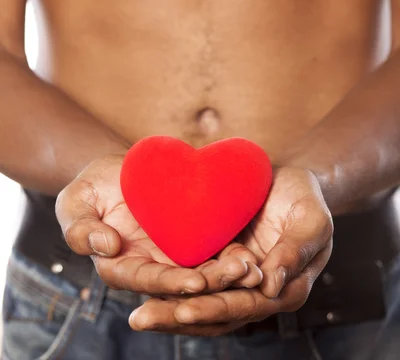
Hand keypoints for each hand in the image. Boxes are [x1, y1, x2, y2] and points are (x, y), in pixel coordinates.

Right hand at [56, 155, 262, 297]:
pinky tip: (253, 253)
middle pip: (182, 283)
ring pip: (203, 271)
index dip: (170, 282)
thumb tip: (106, 247)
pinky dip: (232, 255)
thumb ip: (80, 228)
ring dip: (228, 274)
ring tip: (252, 267)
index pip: (146, 280)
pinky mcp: (192, 238)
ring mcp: (173, 255)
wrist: (119, 169)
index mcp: (121, 265)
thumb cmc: (92, 186)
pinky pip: (213, 250)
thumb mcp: (75, 202)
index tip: (195, 282)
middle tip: (239, 274)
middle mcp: (151, 266)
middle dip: (211, 282)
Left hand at [129, 166, 332, 334]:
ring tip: (138, 316)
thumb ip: (297, 250)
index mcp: (286, 288)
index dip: (215, 309)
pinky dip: (171, 290)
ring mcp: (237, 282)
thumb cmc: (304, 196)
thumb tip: (273, 287)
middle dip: (179, 317)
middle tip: (143, 319)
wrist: (284, 178)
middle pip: (218, 313)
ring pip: (202, 304)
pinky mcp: (219, 265)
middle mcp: (260, 293)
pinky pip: (194, 283)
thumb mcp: (312, 219)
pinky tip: (144, 293)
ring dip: (169, 312)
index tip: (184, 309)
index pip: (247, 305)